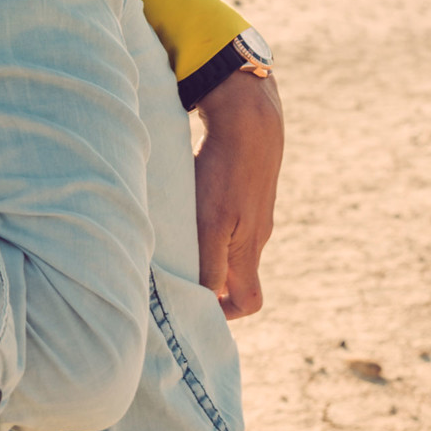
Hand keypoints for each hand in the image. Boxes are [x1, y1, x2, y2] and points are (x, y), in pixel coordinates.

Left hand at [193, 71, 283, 319]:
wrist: (249, 118)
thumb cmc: (226, 172)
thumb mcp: (212, 226)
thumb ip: (209, 266)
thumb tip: (204, 299)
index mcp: (250, 250)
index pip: (250, 301)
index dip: (226, 312)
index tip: (196, 305)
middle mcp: (256, 234)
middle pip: (236, 273)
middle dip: (210, 279)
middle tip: (177, 272)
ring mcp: (254, 210)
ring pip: (229, 243)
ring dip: (205, 248)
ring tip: (174, 237)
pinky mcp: (246, 187)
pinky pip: (227, 216)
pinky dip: (208, 220)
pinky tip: (185, 204)